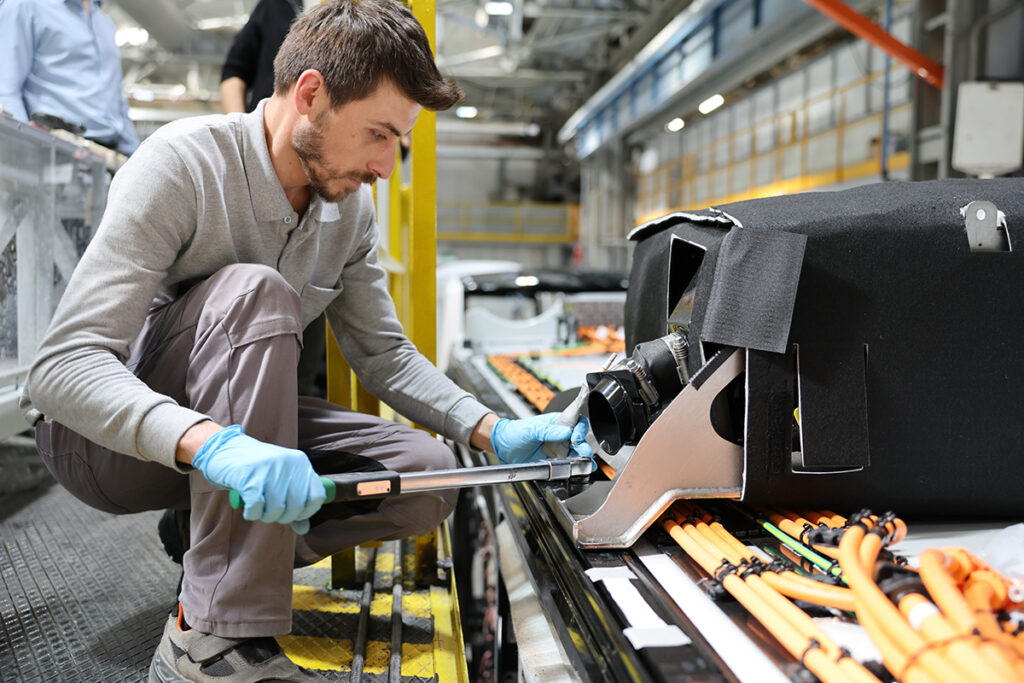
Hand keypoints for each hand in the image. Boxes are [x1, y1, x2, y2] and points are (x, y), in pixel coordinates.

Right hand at [191, 425, 324, 533]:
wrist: (224, 448)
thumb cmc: (256, 469)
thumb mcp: (280, 480)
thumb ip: (294, 503)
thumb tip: (304, 529)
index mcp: (301, 463)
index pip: (317, 496)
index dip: (306, 512)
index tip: (293, 514)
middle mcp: (289, 463)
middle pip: (297, 507)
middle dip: (283, 517)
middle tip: (270, 512)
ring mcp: (269, 469)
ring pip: (277, 510)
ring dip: (266, 516)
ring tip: (259, 508)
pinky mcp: (249, 477)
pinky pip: (257, 508)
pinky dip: (252, 514)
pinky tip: (249, 508)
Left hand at [491, 414, 592, 463]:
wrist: (503, 448)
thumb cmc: (515, 432)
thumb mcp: (532, 429)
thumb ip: (549, 431)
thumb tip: (566, 432)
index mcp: (557, 423)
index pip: (577, 422)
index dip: (581, 429)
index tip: (576, 438)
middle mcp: (560, 436)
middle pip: (580, 439)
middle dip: (585, 446)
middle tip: (583, 452)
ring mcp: (558, 449)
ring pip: (577, 453)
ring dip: (583, 458)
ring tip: (585, 464)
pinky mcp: (554, 462)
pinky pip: (568, 464)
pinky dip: (576, 468)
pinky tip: (580, 470)